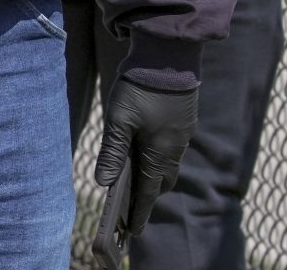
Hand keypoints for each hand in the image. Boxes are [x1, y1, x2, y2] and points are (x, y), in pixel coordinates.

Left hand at [94, 80, 197, 237]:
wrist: (168, 56)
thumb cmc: (140, 88)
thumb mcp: (119, 120)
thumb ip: (113, 152)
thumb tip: (105, 182)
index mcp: (160, 153)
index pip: (149, 192)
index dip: (140, 212)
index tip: (133, 231)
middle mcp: (174, 148)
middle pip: (160, 181)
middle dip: (147, 196)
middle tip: (131, 208)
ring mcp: (181, 135)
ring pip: (167, 165)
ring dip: (153, 176)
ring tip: (135, 182)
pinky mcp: (182, 121)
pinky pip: (171, 149)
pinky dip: (158, 157)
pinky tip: (146, 152)